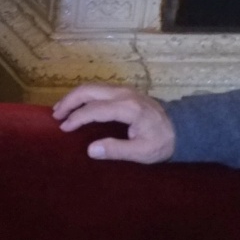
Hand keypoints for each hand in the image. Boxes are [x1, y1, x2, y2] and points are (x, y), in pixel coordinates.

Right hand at [52, 83, 175, 162]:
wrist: (183, 128)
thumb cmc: (163, 142)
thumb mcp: (143, 153)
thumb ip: (117, 150)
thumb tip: (90, 150)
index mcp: (128, 108)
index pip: (94, 109)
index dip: (76, 118)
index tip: (64, 128)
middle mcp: (123, 94)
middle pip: (88, 91)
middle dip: (68, 102)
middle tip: (55, 115)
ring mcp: (124, 90)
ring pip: (91, 87)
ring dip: (74, 97)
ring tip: (61, 109)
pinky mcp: (124, 91)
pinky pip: (98, 88)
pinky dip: (83, 95)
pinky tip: (78, 104)